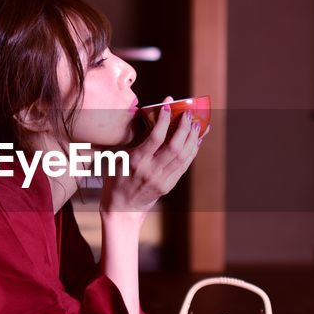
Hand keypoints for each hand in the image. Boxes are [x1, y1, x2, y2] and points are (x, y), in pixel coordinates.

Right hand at [101, 98, 202, 214]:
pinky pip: (184, 166)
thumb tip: (153, 119)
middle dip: (184, 127)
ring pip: (183, 156)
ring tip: (196, 124)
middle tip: (187, 113)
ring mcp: (161, 180)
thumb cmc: (116, 179)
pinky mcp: (168, 186)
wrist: (122, 209)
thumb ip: (137, 141)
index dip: (164, 120)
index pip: (155, 138)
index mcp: (135, 161)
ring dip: (192, 138)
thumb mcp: (119, 158)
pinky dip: (192, 151)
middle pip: (174, 147)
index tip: (168, 105)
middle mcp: (150, 171)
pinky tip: (196, 140)